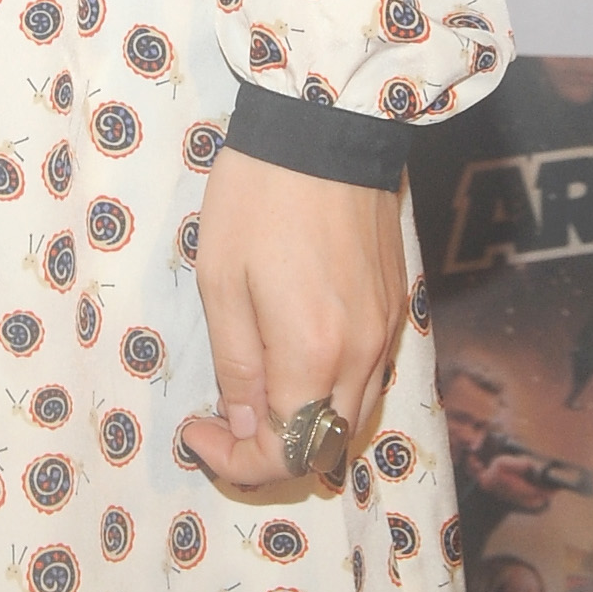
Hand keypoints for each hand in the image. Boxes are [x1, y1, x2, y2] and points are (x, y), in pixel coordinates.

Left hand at [181, 143, 405, 498]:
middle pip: (327, 448)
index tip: (197, 432)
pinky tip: (292, 366)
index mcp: (313, 354)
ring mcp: (386, 334)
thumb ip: (236, 365)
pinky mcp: (395, 310)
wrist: (324, 129)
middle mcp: (362, 357)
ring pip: (353, 419)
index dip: (237, 462)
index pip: (286, 452)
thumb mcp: (221, 281)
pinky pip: (367, 380)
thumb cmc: (258, 198)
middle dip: (271, 454)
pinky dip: (330, 396)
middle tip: (220, 424)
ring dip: (305, 429)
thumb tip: (241, 429)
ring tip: (252, 399)